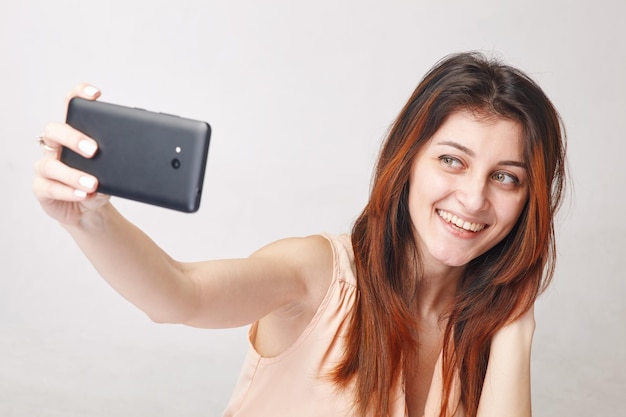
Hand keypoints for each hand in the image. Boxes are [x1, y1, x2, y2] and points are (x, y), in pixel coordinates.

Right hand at [32, 83, 110, 225]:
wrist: (90, 211)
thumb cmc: (100, 184)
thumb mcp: (113, 171)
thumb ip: (119, 161)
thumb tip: (133, 159)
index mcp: (74, 134)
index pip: (71, 106)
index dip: (79, 95)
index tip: (95, 95)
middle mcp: (56, 146)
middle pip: (54, 130)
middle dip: (74, 138)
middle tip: (94, 150)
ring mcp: (46, 167)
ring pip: (51, 164)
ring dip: (73, 174)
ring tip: (92, 183)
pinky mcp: (42, 188)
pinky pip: (50, 187)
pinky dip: (68, 191)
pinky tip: (83, 194)